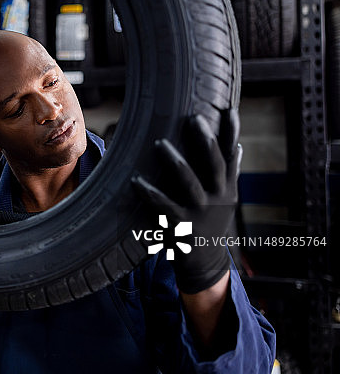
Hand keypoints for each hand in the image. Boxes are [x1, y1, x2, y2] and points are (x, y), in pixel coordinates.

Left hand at [132, 109, 241, 293]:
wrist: (206, 264)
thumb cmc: (210, 223)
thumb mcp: (226, 199)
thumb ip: (230, 173)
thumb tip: (237, 146)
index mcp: (227, 187)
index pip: (231, 154)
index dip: (232, 132)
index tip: (229, 108)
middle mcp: (217, 197)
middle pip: (214, 164)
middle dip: (205, 140)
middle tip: (193, 118)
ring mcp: (200, 212)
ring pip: (190, 182)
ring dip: (175, 162)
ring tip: (158, 143)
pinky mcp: (181, 226)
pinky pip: (164, 207)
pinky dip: (151, 194)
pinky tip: (137, 181)